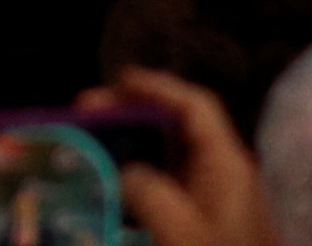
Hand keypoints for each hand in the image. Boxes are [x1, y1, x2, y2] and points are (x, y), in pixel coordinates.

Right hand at [94, 70, 268, 245]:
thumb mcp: (178, 230)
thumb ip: (147, 190)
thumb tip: (126, 171)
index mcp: (227, 164)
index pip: (194, 106)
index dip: (155, 86)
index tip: (112, 81)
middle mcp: (224, 176)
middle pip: (178, 128)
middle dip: (131, 115)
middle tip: (85, 116)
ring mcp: (216, 204)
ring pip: (171, 159)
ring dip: (130, 148)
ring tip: (89, 148)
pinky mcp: (205, 228)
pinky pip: (169, 190)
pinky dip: (139, 181)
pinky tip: (110, 192)